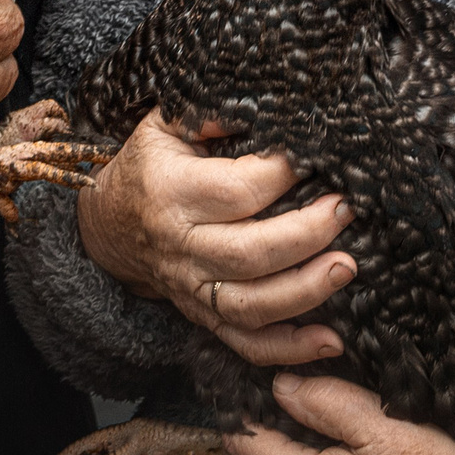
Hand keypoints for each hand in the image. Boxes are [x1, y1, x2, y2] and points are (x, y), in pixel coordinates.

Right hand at [75, 111, 353, 365]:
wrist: (108, 226)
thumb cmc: (149, 166)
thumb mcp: (164, 124)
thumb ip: (209, 111)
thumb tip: (264, 106)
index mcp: (171, 192)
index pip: (235, 190)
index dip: (281, 174)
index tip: (315, 157)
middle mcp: (181, 246)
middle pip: (248, 253)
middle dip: (306, 234)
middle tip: (346, 210)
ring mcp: (192, 289)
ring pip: (251, 305)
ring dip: (305, 290)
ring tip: (347, 266)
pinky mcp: (204, 317)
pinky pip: (246, 343)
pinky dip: (289, 349)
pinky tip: (331, 341)